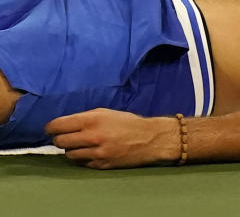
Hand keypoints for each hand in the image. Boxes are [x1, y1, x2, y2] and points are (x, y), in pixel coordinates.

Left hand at [46, 108, 178, 168]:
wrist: (150, 139)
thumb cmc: (128, 123)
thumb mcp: (106, 113)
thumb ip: (85, 118)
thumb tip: (63, 125)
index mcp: (92, 119)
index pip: (58, 125)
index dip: (51, 127)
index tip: (51, 129)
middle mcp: (92, 136)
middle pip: (60, 141)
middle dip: (60, 139)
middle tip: (66, 137)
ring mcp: (96, 152)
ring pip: (69, 154)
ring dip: (72, 149)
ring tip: (81, 145)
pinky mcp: (101, 164)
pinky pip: (81, 163)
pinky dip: (83, 158)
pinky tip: (91, 152)